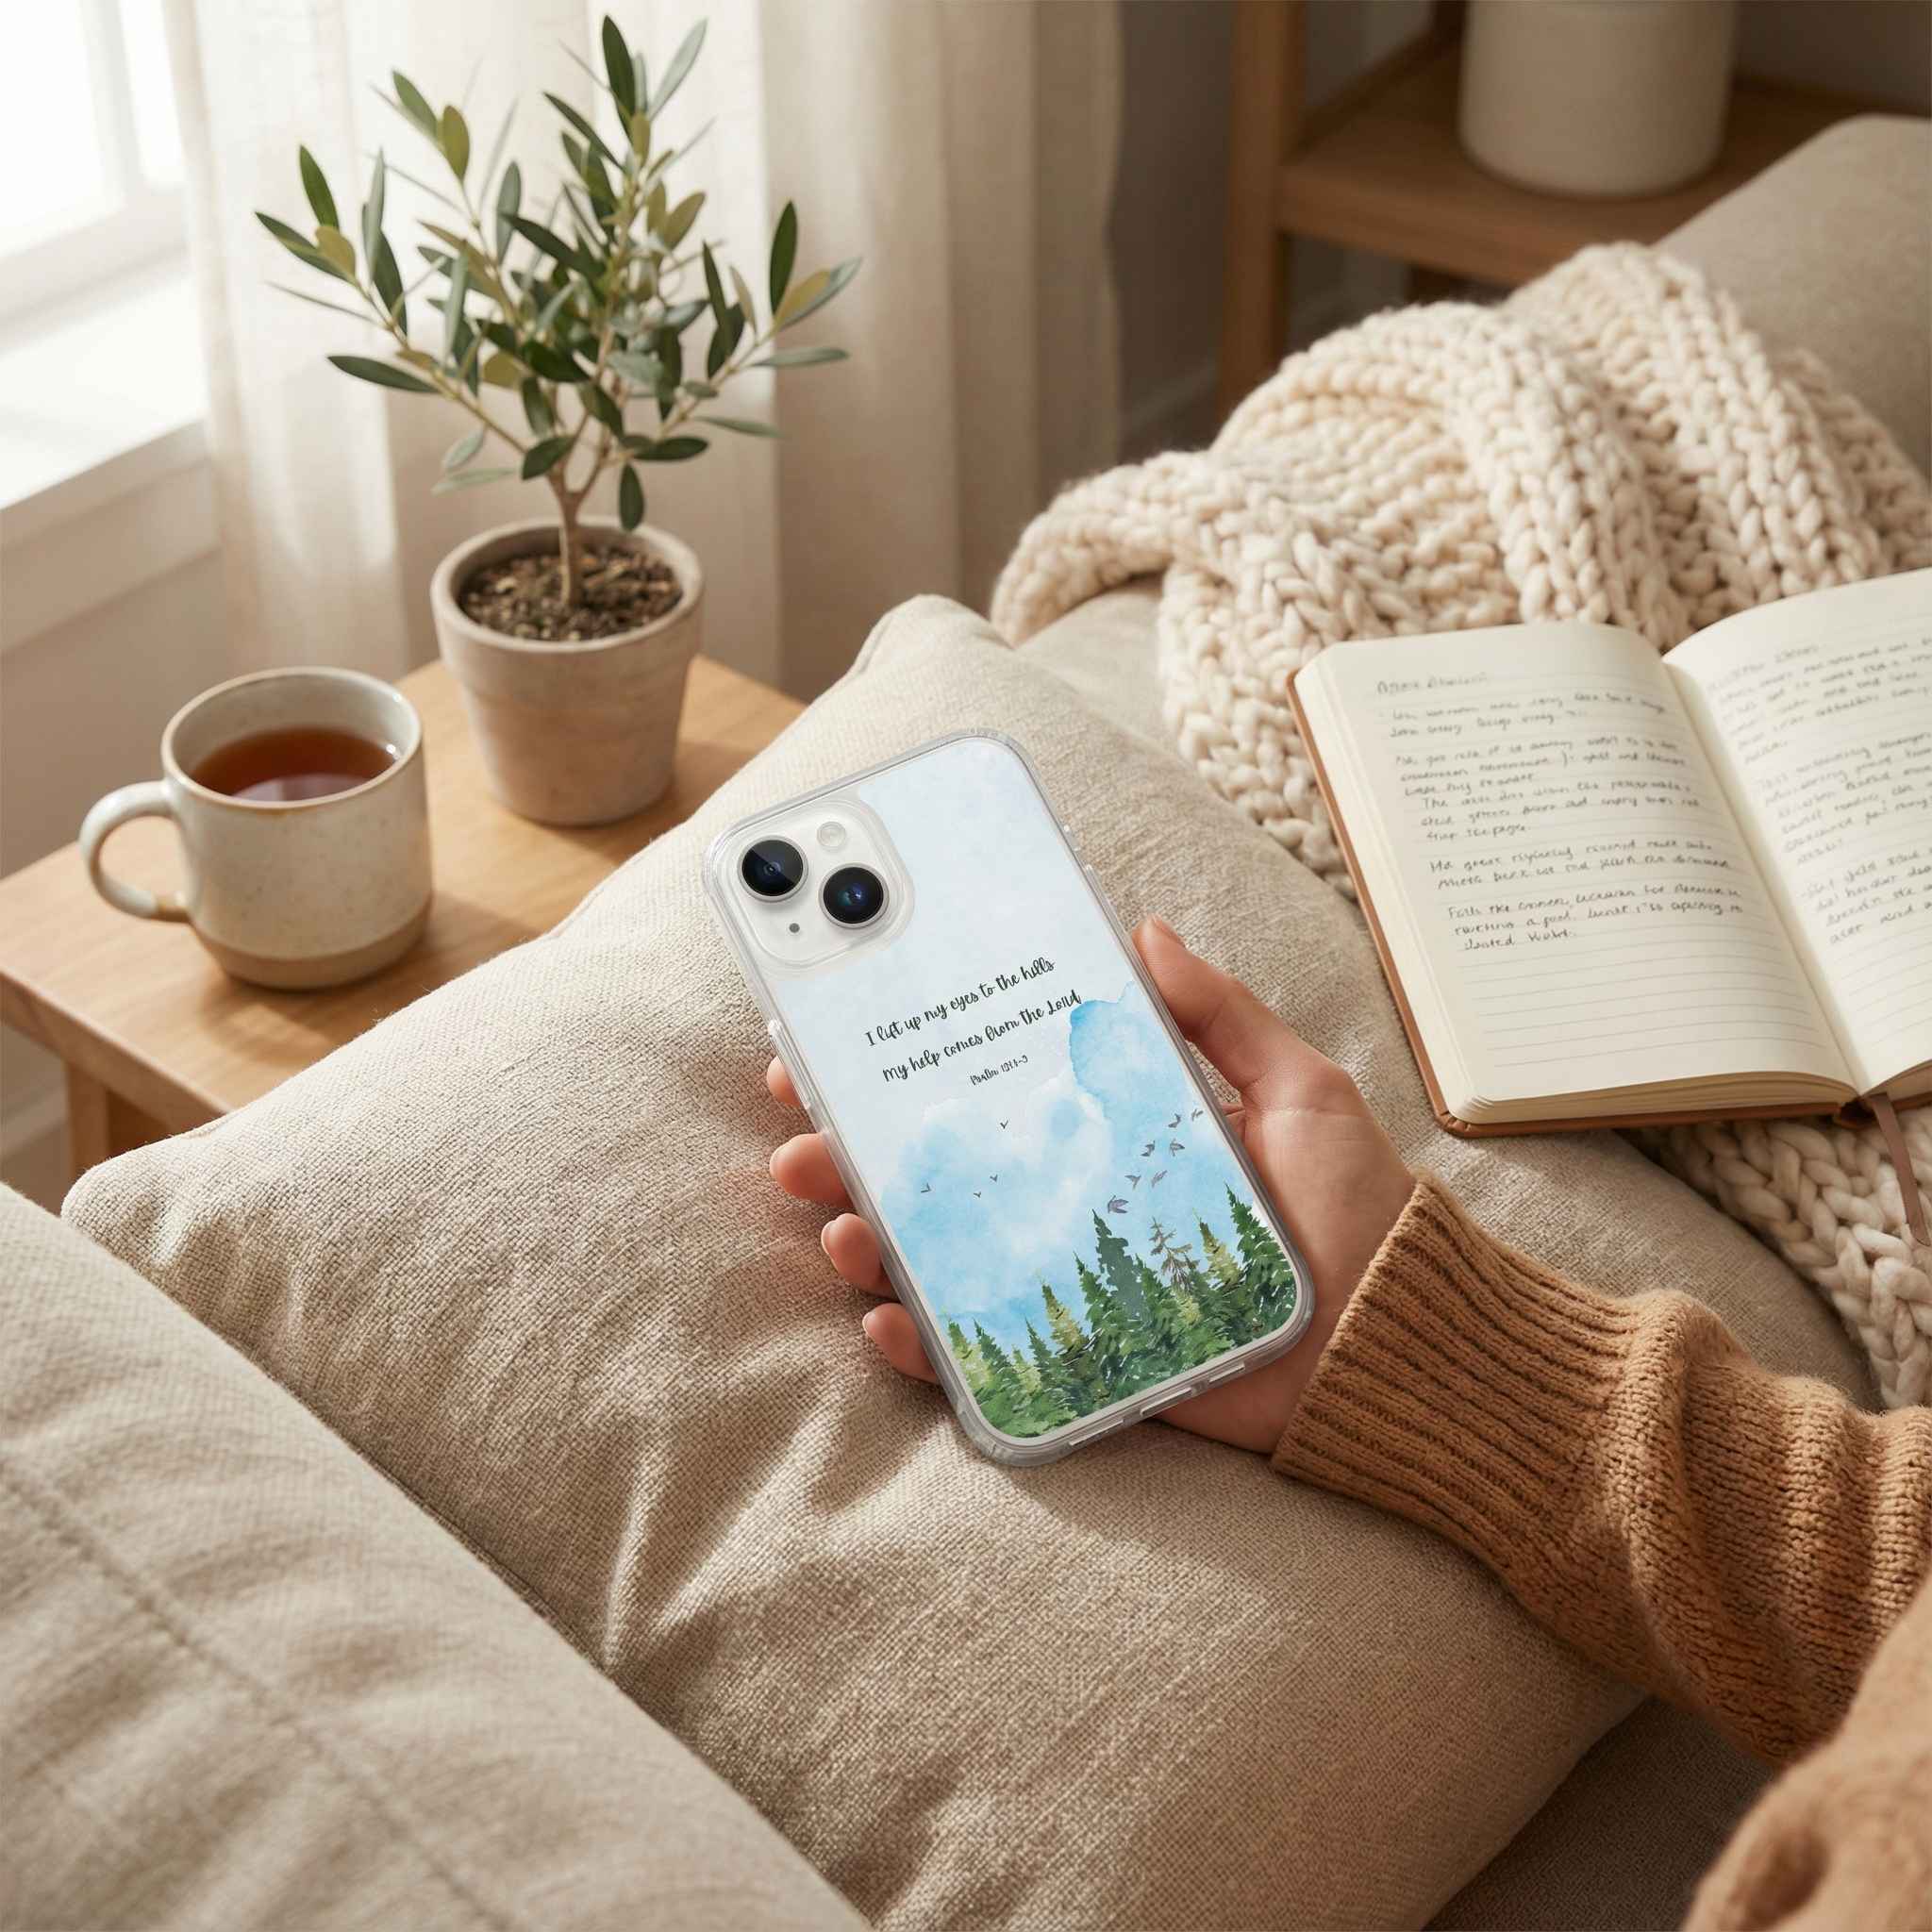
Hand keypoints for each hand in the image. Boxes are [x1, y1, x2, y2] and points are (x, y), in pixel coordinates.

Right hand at [767, 917, 1413, 1455]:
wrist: (1399, 1344)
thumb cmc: (1357, 1210)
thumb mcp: (1298, 1089)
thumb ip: (1222, 1015)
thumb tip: (1147, 929)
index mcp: (1115, 1130)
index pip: (996, 1090)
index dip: (915, 1066)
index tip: (840, 1040)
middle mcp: (1080, 1203)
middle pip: (948, 1174)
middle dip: (858, 1153)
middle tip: (801, 1135)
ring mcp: (1073, 1284)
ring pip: (945, 1261)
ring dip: (872, 1241)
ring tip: (836, 1223)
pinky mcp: (1085, 1362)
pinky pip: (988, 1357)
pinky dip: (926, 1346)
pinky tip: (884, 1322)